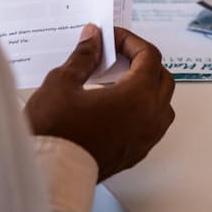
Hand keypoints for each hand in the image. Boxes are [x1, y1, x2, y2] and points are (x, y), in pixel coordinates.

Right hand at [25, 25, 175, 181]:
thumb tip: (92, 38)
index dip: (131, 41)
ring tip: (119, 79)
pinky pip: (152, 125)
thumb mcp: (63, 82)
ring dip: (147, 86)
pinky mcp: (135, 154)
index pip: (149, 57)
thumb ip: (84, 56)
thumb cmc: (55, 131)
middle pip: (162, 78)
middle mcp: (149, 119)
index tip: (112, 37)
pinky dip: (142, 109)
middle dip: (142, 60)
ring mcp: (145, 139)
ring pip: (162, 104)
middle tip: (116, 53)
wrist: (49, 174)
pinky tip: (117, 105)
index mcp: (137, 97)